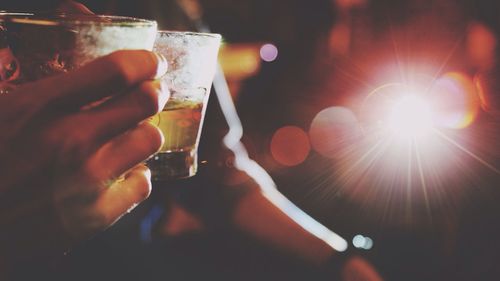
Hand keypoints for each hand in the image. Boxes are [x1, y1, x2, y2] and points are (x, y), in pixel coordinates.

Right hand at [0, 50, 168, 262]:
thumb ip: (35, 91)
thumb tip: (63, 68)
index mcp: (39, 106)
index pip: (116, 71)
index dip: (144, 62)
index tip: (152, 63)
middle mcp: (71, 140)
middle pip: (145, 102)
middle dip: (154, 92)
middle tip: (153, 93)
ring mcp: (87, 181)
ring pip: (150, 140)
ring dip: (143, 133)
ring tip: (130, 136)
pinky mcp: (95, 217)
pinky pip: (143, 185)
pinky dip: (136, 176)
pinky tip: (120, 174)